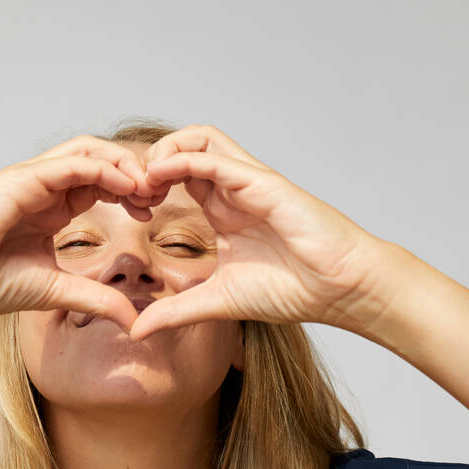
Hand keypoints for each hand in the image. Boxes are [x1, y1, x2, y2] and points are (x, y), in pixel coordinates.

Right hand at [0, 135, 156, 329]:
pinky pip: (70, 164)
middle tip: (160, 194)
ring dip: (124, 164)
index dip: (132, 191)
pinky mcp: (19, 180)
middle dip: (135, 172)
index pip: (102, 184)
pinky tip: (127, 186)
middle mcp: (45, 188)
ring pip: (89, 151)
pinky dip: (102, 169)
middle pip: (101, 160)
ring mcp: (32, 180)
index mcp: (53, 207)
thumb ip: (95, 299)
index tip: (154, 211)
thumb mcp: (55, 291)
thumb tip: (133, 321)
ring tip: (148, 188)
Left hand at [129, 124, 403, 340]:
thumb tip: (137, 331)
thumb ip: (176, 311)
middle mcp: (233, 189)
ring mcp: (248, 181)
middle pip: (184, 146)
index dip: (147, 185)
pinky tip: (160, 180)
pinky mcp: (262, 182)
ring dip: (164, 151)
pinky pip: (216, 156)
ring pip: (200, 137)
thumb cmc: (292, 289)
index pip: (177, 175)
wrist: (339, 289)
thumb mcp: (218, 301)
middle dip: (149, 161)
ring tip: (144, 182)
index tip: (129, 211)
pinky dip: (183, 160)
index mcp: (223, 209)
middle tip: (131, 193)